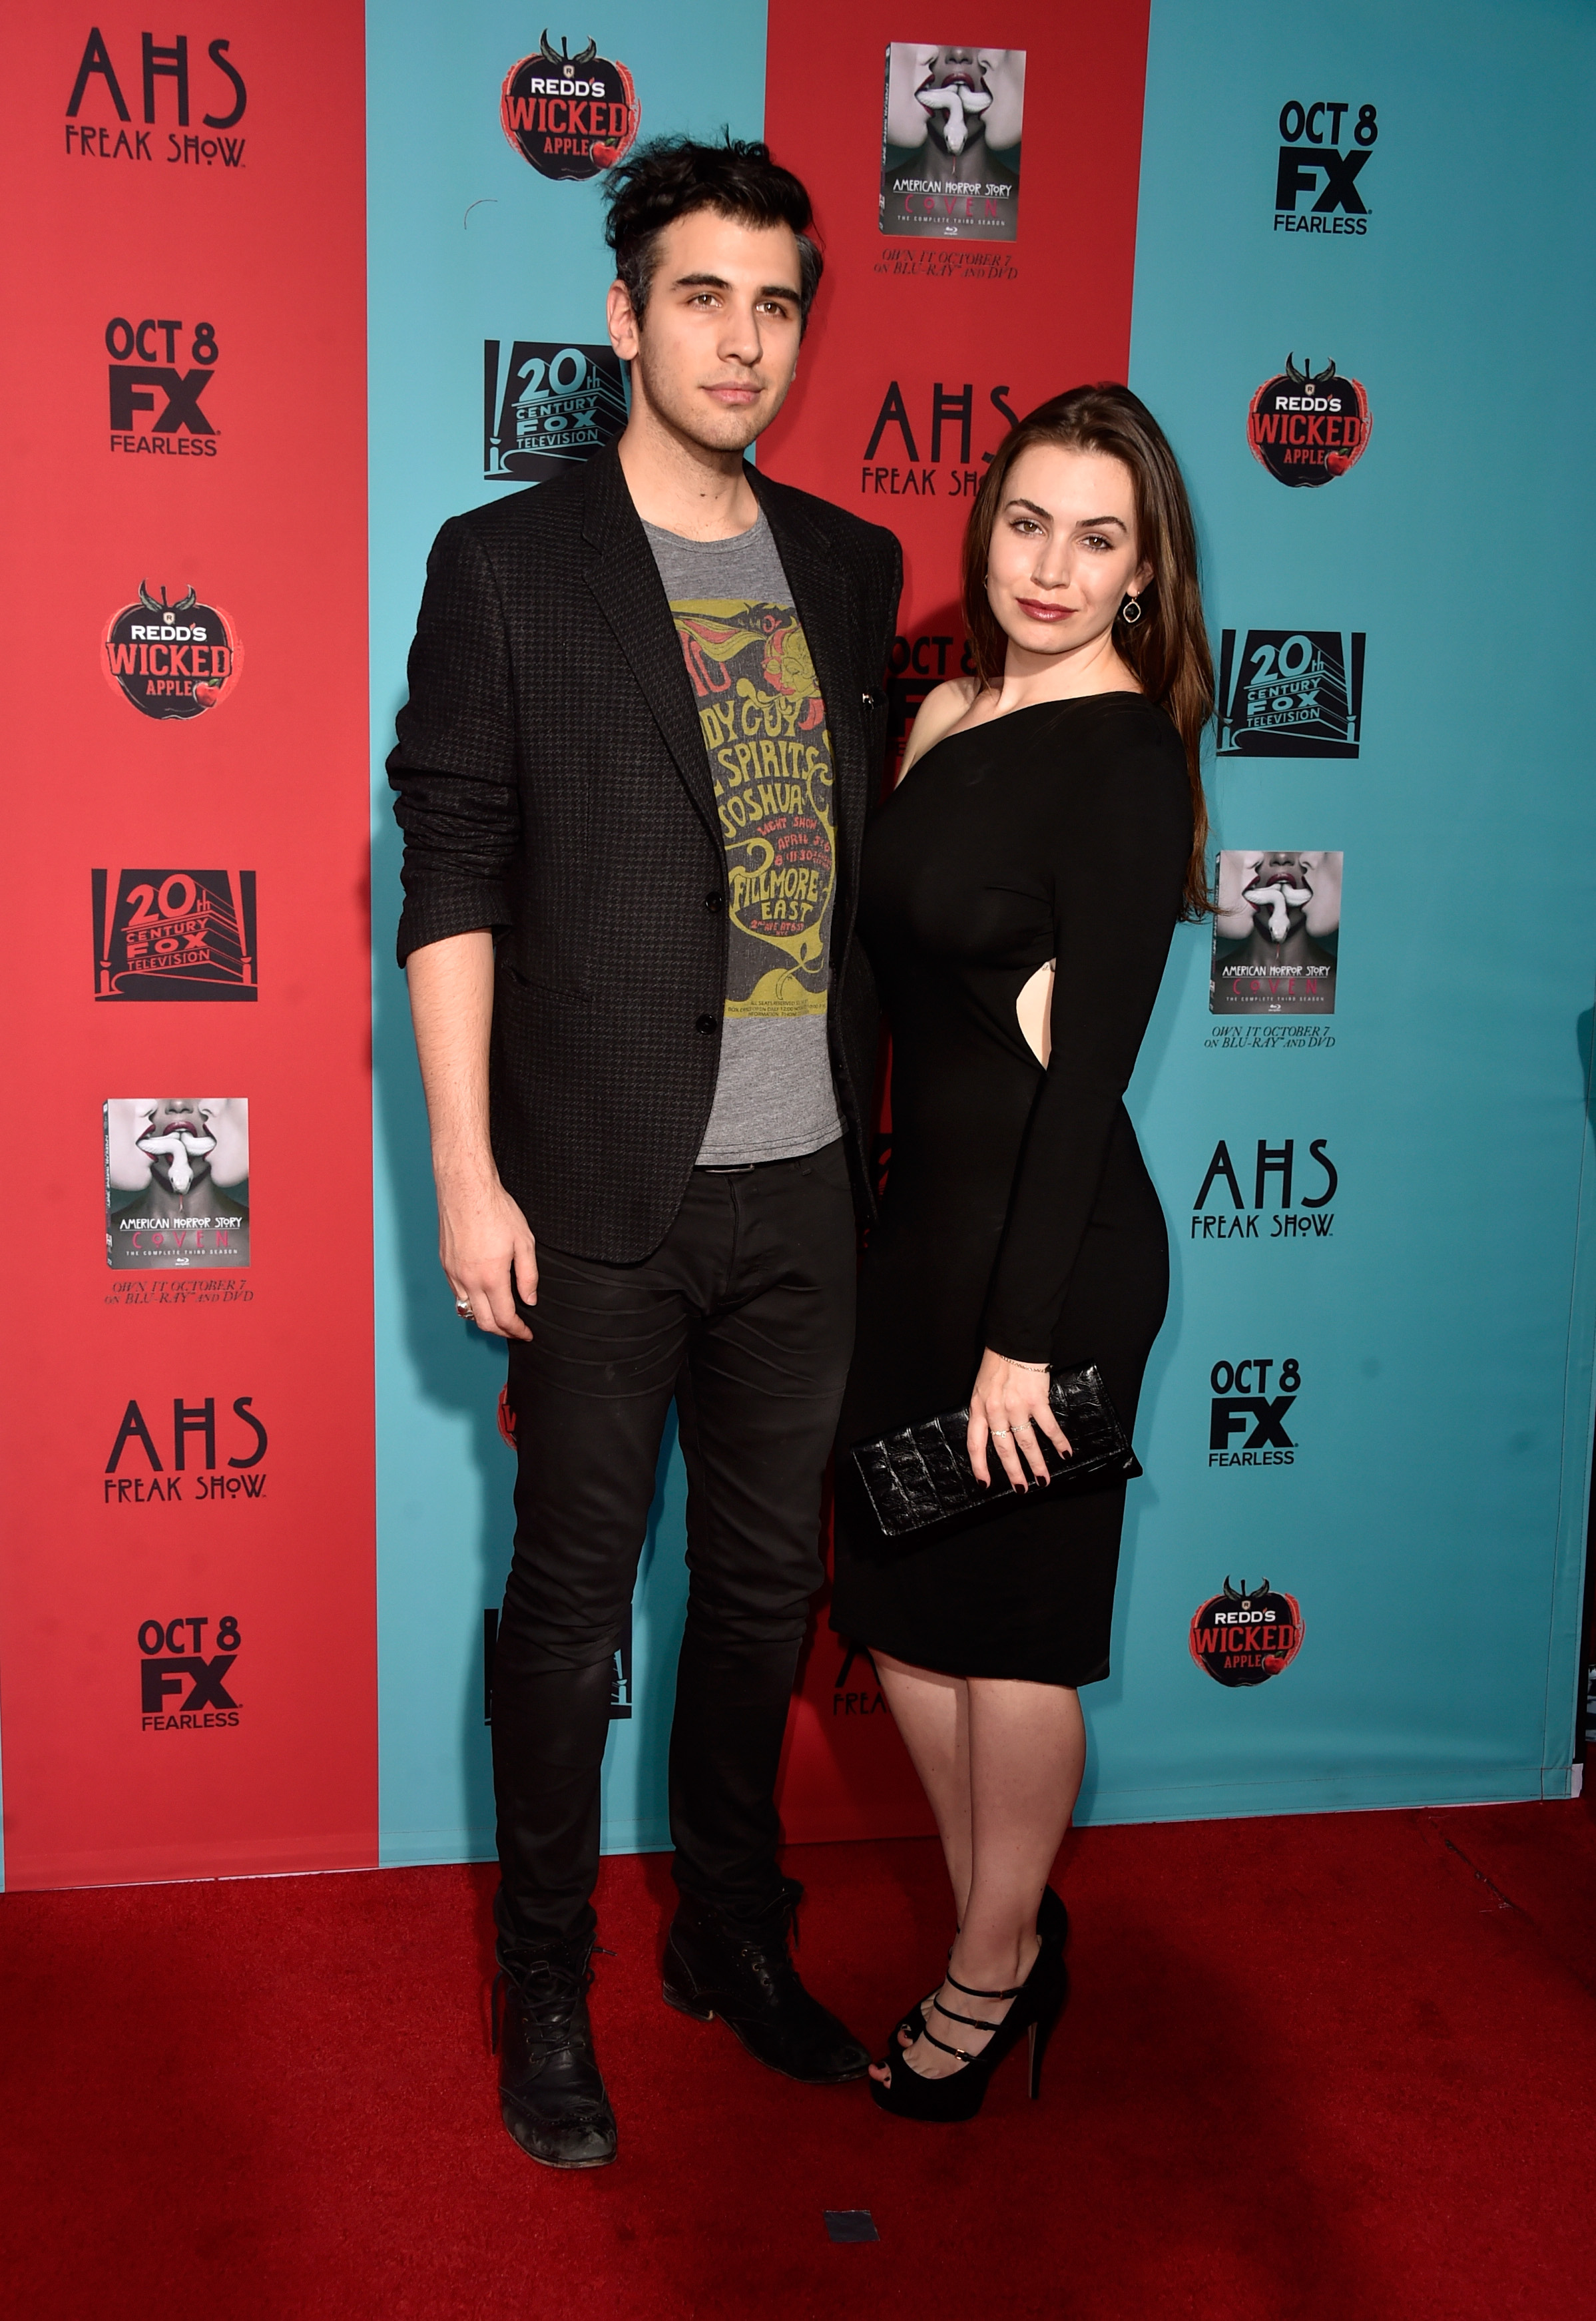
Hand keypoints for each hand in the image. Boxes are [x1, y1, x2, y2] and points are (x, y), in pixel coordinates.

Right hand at [437, 1169, 537, 1339]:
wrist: (466, 1189)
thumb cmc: (495, 1210)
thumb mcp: (524, 1242)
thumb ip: (528, 1276)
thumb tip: (530, 1299)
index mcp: (491, 1277)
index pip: (504, 1318)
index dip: (517, 1331)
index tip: (526, 1333)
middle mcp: (468, 1280)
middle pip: (483, 1322)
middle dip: (501, 1332)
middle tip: (515, 1330)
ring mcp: (453, 1273)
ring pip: (466, 1310)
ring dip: (484, 1318)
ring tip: (500, 1315)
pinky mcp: (445, 1264)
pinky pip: (456, 1293)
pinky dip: (470, 1301)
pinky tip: (482, 1294)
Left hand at [967, 1349, 1071, 1490]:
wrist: (1013, 1342)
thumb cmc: (997, 1363)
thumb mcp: (982, 1388)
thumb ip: (986, 1410)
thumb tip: (994, 1432)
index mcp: (979, 1408)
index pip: (976, 1444)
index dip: (980, 1466)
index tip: (985, 1484)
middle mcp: (996, 1411)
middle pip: (1004, 1449)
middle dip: (1013, 1472)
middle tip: (1022, 1489)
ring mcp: (1016, 1407)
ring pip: (1027, 1443)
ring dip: (1037, 1464)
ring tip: (1043, 1479)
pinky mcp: (1036, 1401)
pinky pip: (1048, 1427)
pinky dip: (1058, 1442)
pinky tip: (1065, 1453)